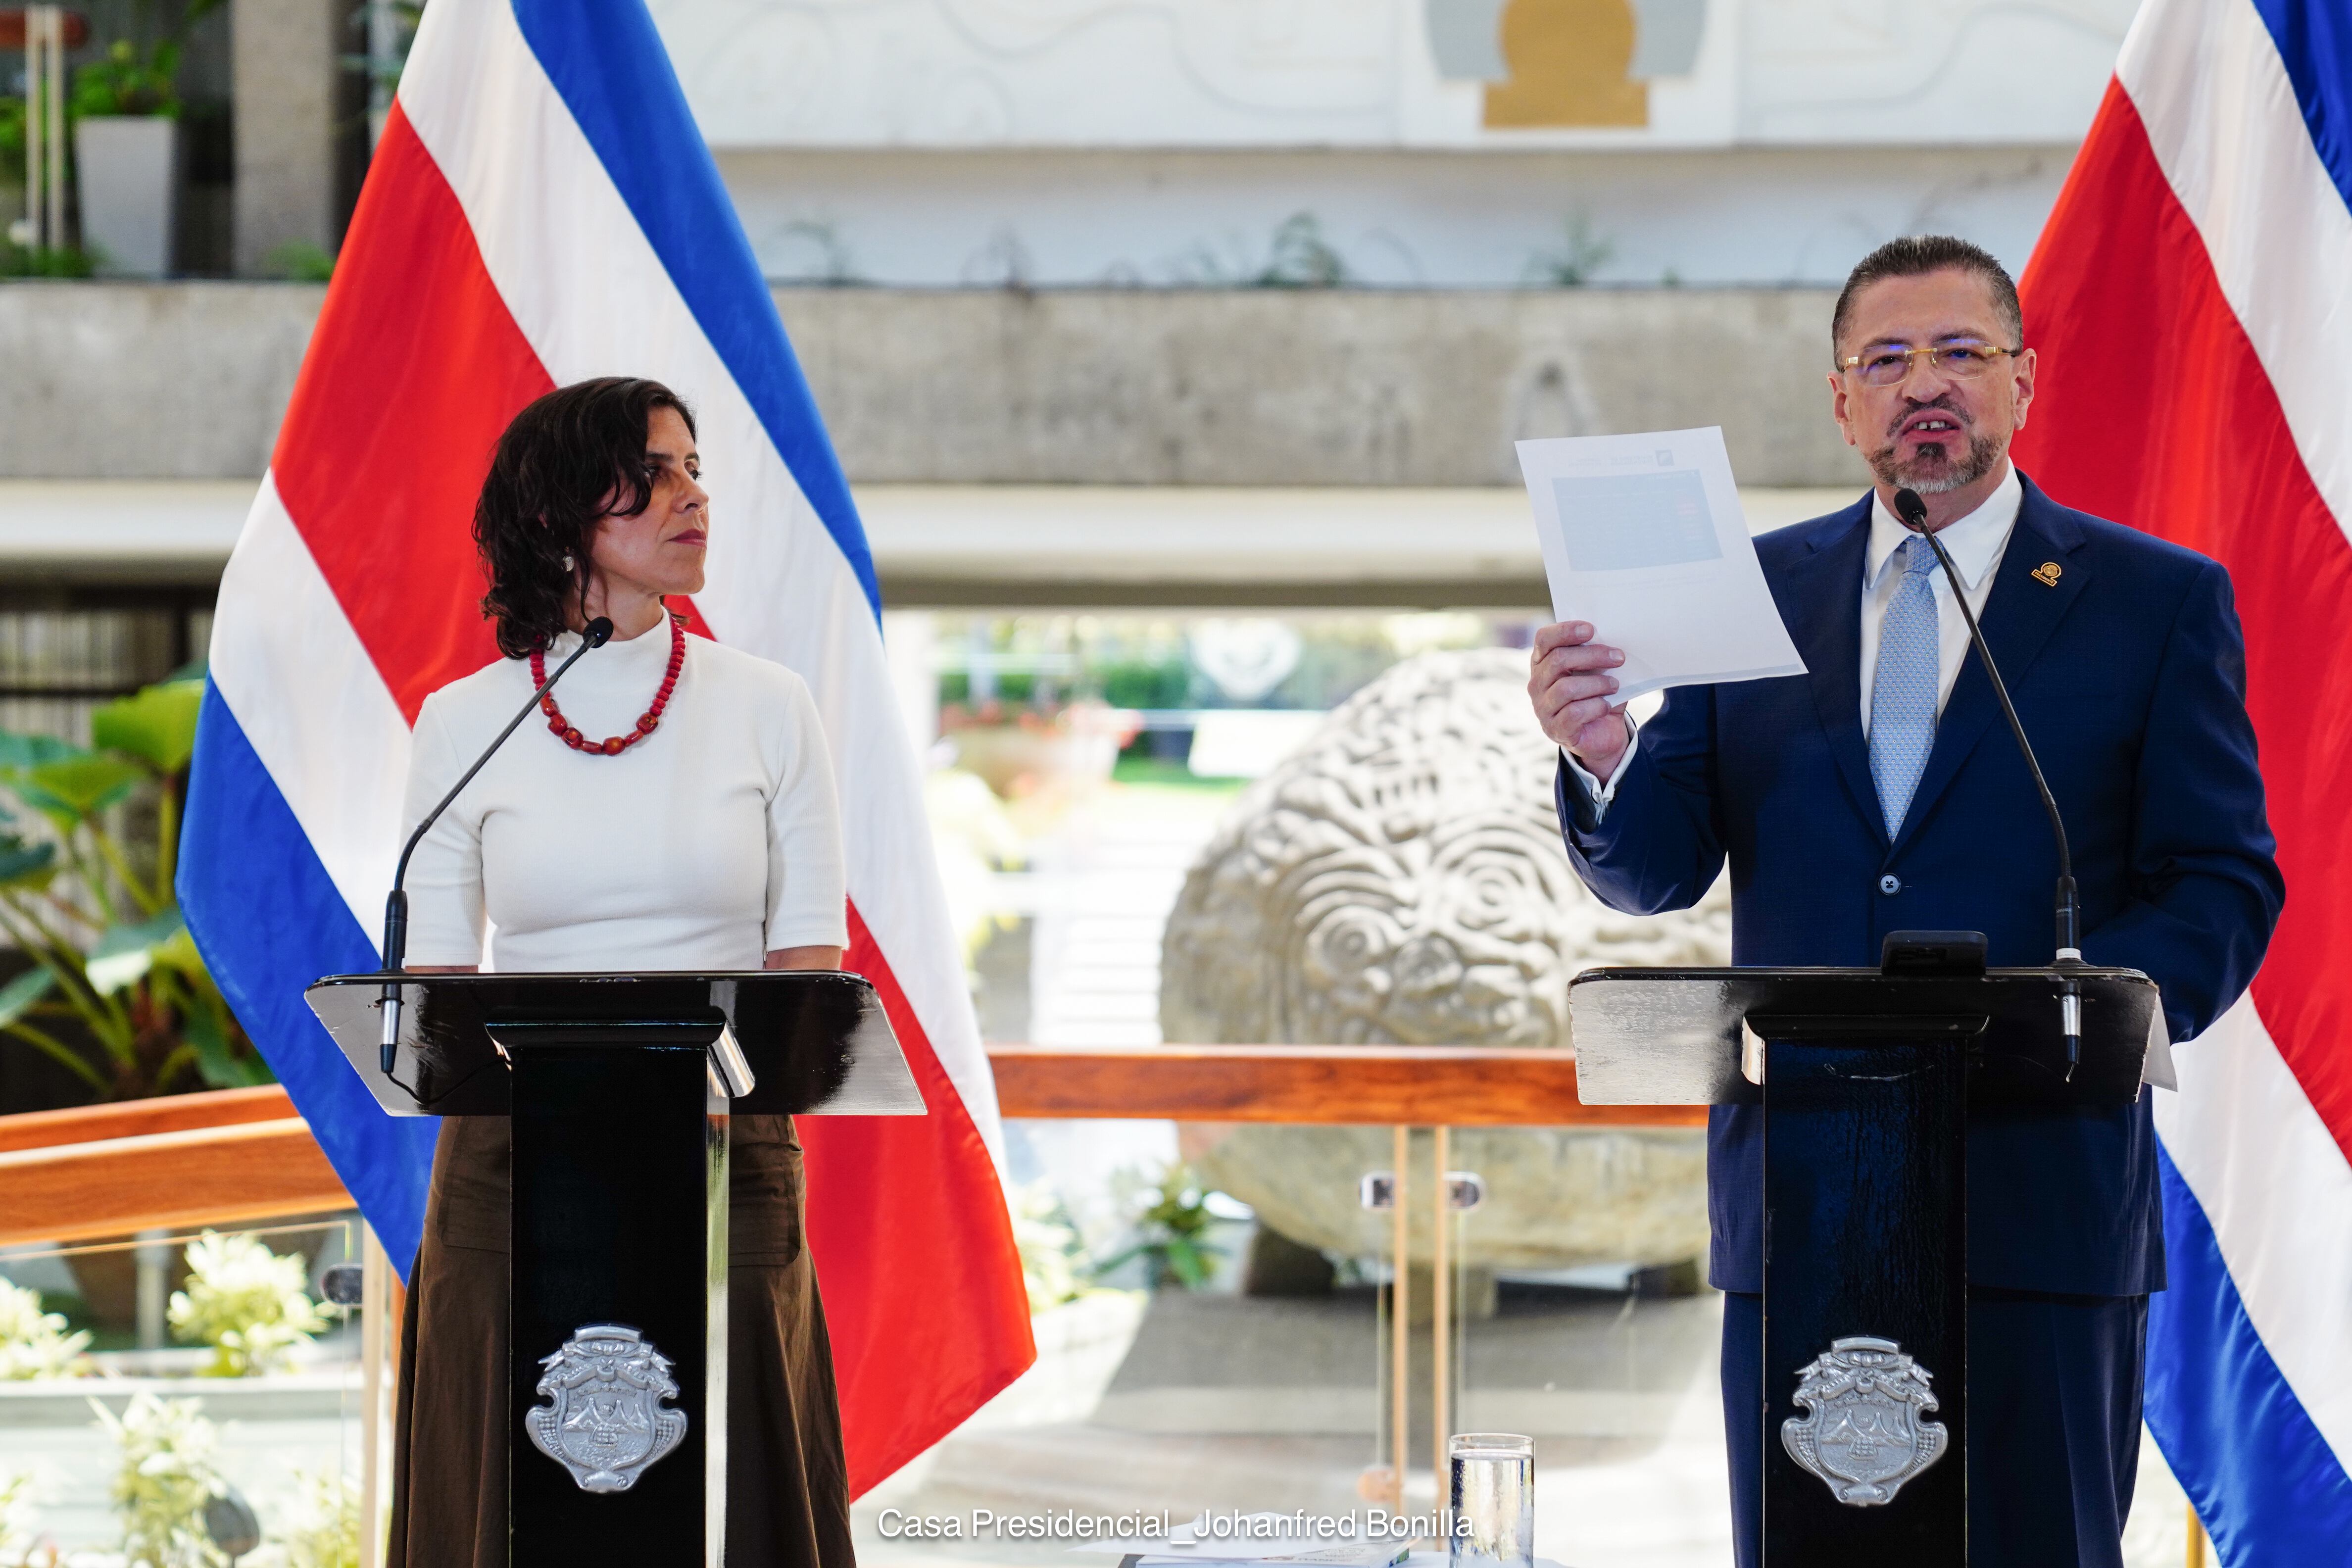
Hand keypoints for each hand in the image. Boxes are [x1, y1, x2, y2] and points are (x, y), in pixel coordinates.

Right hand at [1528, 622, 1629, 775]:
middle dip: (1593, 655)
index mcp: (1543, 662)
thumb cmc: (1596, 695)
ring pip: (1567, 688)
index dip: (1565, 631)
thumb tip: (1613, 644)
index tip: (1591, 630)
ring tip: (1615, 685)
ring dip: (1598, 684)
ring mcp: (1543, 708)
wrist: (1600, 734)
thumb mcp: (1597, 672)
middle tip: (1618, 657)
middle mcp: (1537, 684)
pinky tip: (1607, 705)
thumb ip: (1598, 657)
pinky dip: (1596, 706)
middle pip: (1558, 660)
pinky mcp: (1555, 728)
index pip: (1544, 639)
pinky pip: (1574, 713)